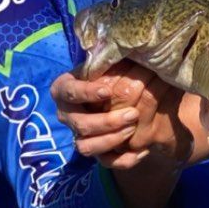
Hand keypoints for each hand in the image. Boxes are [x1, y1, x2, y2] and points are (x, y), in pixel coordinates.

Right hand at [52, 61, 192, 170]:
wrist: (128, 99)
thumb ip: (113, 58)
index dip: (85, 93)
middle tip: (132, 114)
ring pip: (86, 147)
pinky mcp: (97, 153)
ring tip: (134, 128)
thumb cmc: (115, 74)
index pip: (67, 92)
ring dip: (111, 139)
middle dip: (105, 121)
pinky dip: (124, 160)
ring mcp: (80, 137)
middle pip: (79, 125)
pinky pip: (106, 163)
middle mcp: (69, 115)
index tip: (106, 90)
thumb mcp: (111, 63)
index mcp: (66, 90)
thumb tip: (127, 44)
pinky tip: (141, 151)